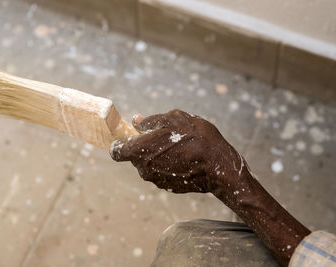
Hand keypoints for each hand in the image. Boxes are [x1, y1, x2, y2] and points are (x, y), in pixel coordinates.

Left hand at [109, 109, 245, 193]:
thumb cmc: (195, 138)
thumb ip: (150, 120)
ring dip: (158, 155)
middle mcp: (143, 168)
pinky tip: (185, 158)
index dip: (120, 142)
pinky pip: (162, 173)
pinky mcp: (167, 187)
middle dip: (145, 146)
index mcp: (138, 150)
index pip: (116, 151)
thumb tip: (136, 120)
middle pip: (135, 156)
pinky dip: (168, 165)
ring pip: (149, 164)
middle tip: (165, 136)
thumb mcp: (173, 118)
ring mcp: (155, 180)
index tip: (130, 137)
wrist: (218, 166)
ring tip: (179, 146)